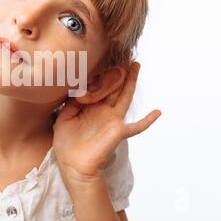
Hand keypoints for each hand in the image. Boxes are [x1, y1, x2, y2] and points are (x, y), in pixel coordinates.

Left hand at [52, 61, 160, 187]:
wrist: (73, 165)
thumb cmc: (67, 144)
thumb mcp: (63, 119)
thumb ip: (70, 103)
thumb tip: (77, 88)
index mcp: (90, 107)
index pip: (97, 87)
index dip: (101, 73)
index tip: (104, 57)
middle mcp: (103, 110)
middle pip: (114, 87)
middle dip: (120, 71)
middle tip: (125, 54)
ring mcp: (113, 120)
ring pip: (124, 96)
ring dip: (131, 82)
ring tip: (137, 65)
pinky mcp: (119, 131)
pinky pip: (137, 126)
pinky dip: (147, 120)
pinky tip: (158, 112)